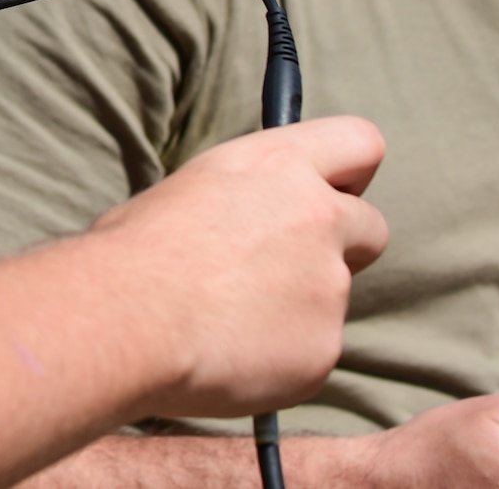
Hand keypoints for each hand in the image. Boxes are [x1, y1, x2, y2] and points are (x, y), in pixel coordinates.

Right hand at [88, 116, 387, 419]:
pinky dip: (283, 357)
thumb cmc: (135, 252)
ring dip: (300, 308)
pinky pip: (314, 352)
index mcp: (280, 164)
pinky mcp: (323, 348)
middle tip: (284, 269)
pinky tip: (231, 354)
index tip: (332, 192)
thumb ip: (246, 199)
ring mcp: (328, 285)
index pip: (361, 142)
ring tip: (229, 321)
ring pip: (334, 297)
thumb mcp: (193, 188)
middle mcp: (318, 217)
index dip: (351, 173)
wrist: (126, 320)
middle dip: (341, 248)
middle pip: (372, 227)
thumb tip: (246, 219)